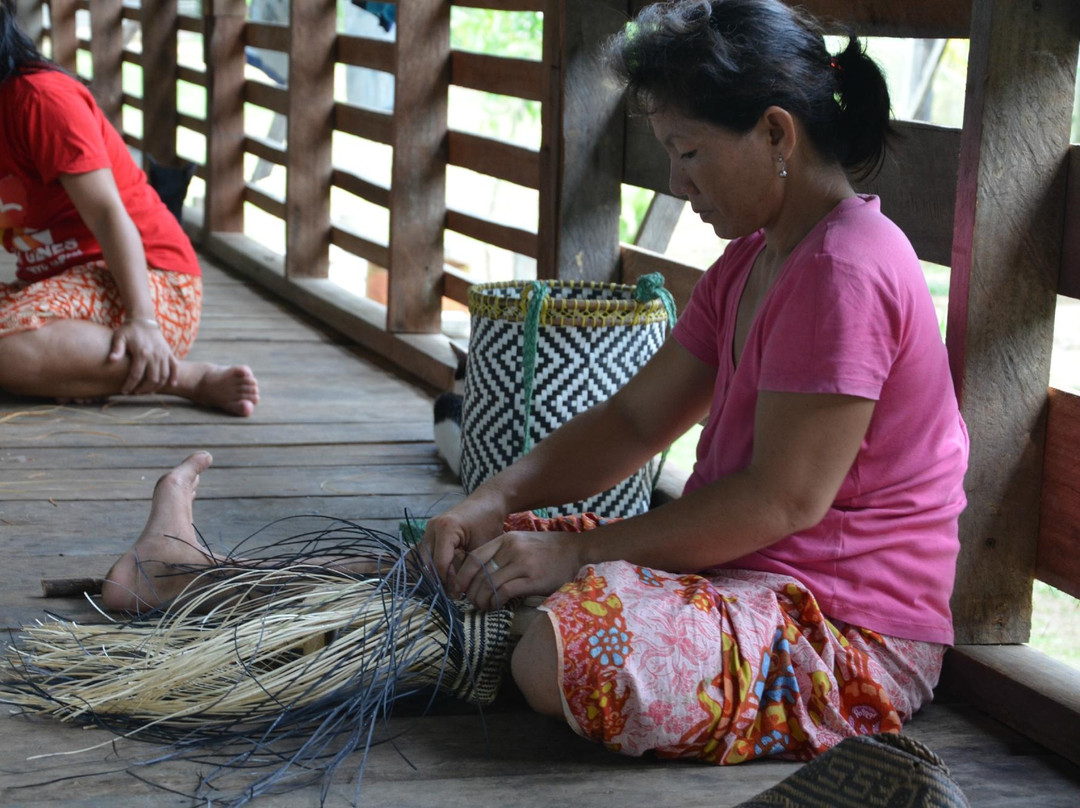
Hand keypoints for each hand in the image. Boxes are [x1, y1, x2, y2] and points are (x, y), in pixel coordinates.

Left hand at [108, 320, 178, 394]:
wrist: (144, 321)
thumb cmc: (129, 331)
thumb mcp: (119, 337)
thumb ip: (117, 349)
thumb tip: (111, 360)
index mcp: (142, 353)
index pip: (136, 375)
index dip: (130, 385)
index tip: (124, 391)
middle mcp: (155, 356)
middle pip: (152, 379)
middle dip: (143, 389)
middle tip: (135, 392)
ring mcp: (164, 355)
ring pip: (163, 376)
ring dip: (156, 386)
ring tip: (147, 391)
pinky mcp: (169, 353)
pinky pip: (175, 368)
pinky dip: (174, 377)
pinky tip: (171, 384)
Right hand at [422, 487, 508, 584]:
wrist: (487, 503)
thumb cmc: (488, 523)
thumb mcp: (481, 548)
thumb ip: (468, 567)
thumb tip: (457, 590)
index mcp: (446, 528)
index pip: (440, 563)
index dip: (448, 581)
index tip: (459, 593)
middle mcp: (432, 527)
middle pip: (426, 563)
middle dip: (438, 580)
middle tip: (452, 593)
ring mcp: (428, 530)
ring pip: (420, 559)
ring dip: (431, 574)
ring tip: (445, 586)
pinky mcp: (428, 534)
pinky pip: (421, 554)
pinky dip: (428, 566)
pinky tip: (438, 578)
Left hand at [454, 529, 586, 610]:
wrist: (576, 550)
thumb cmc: (547, 550)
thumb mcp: (521, 542)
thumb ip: (502, 553)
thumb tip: (479, 574)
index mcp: (506, 539)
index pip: (474, 558)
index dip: (461, 576)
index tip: (458, 589)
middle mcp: (511, 549)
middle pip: (478, 573)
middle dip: (470, 592)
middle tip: (471, 602)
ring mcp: (522, 563)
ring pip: (489, 584)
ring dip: (481, 600)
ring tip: (483, 607)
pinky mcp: (533, 579)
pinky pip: (504, 592)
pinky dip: (495, 602)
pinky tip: (496, 607)